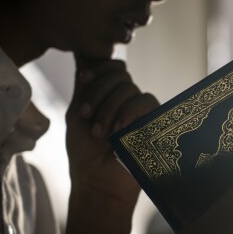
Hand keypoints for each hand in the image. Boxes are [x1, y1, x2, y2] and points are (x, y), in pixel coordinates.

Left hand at [65, 56, 158, 207]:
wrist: (99, 181)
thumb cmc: (85, 152)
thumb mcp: (78, 114)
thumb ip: (84, 85)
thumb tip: (82, 52)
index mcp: (107, 94)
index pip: (110, 65)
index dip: (98, 67)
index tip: (83, 79)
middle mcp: (125, 98)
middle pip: (118, 73)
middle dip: (98, 91)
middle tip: (87, 116)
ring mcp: (140, 109)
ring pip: (129, 87)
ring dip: (109, 108)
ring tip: (100, 133)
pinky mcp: (154, 120)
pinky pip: (145, 101)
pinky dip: (128, 112)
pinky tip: (118, 130)